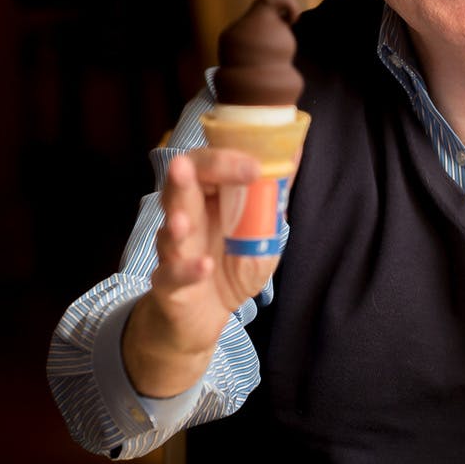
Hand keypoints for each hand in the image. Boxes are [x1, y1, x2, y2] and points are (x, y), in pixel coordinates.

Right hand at [123, 147, 296, 396]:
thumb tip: (295, 149)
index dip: (224, 160)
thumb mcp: (261, 229)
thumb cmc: (232, 262)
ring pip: (168, 232)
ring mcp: (174, 251)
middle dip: (184, 176)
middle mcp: (186, 218)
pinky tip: (204, 267)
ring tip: (181, 220)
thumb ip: (273, 194)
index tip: (255, 166)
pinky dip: (187, 272)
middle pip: (178, 189)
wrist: (208, 314)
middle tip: (186, 166)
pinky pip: (172, 275)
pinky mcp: (169, 285)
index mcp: (208, 198)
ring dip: (175, 225)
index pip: (206, 165)